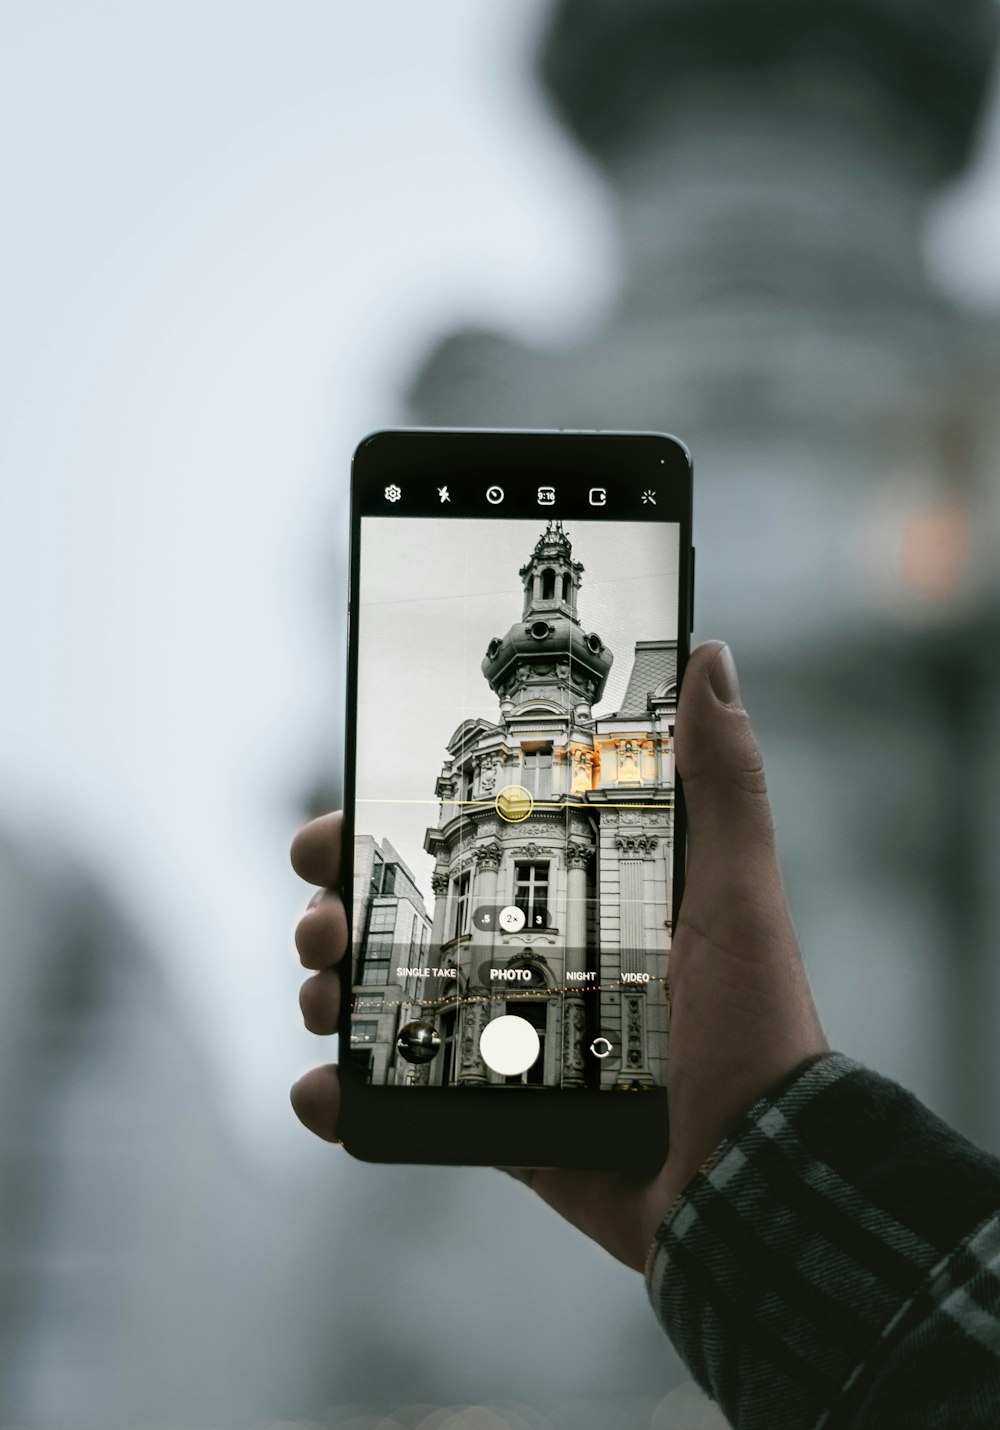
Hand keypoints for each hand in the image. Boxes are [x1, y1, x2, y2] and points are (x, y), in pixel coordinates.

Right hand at [289, 640, 827, 1272]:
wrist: (753, 1178)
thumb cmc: (751, 1027)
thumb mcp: (737, 892)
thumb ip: (723, 780)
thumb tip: (712, 655)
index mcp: (567, 900)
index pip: (451, 841)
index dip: (378, 832)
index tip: (329, 831)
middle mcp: (525, 963)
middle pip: (398, 922)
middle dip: (336, 912)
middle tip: (319, 921)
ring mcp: (501, 1044)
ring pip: (384, 1003)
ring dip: (328, 992)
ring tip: (321, 999)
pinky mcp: (493, 1120)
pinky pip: (400, 1105)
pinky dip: (344, 1099)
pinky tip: (323, 1092)